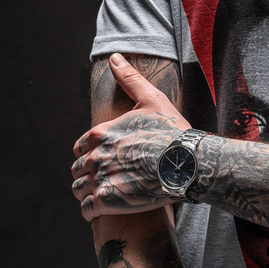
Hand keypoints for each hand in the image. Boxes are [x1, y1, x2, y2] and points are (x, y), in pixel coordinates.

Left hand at [71, 53, 189, 218]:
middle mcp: (95, 155)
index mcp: (101, 133)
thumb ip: (130, 79)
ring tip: (106, 194)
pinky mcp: (106, 201)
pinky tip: (104, 209)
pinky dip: (91, 210)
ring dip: (88, 192)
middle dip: (89, 173)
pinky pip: (86, 209)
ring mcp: (99, 179)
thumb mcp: (152, 99)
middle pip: (78, 169)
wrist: (190, 164)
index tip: (106, 159)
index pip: (80, 146)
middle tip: (108, 178)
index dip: (91, 153)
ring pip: (78, 189)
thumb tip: (115, 57)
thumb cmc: (173, 132)